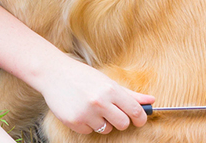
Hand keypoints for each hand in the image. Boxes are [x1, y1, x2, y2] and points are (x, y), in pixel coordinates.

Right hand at [35, 56, 154, 133]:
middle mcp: (99, 102)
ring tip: (92, 108)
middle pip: (123, 124)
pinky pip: (89, 131)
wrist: (54, 74)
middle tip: (113, 113)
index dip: (141, 118)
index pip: (135, 111)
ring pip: (106, 129)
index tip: (140, 120)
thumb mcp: (107, 82)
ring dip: (102, 122)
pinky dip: (87, 124)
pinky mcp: (74, 122)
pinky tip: (81, 111)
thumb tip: (151, 100)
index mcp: (110, 90)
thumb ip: (130, 94)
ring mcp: (86, 113)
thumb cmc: (83, 77)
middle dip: (121, 121)